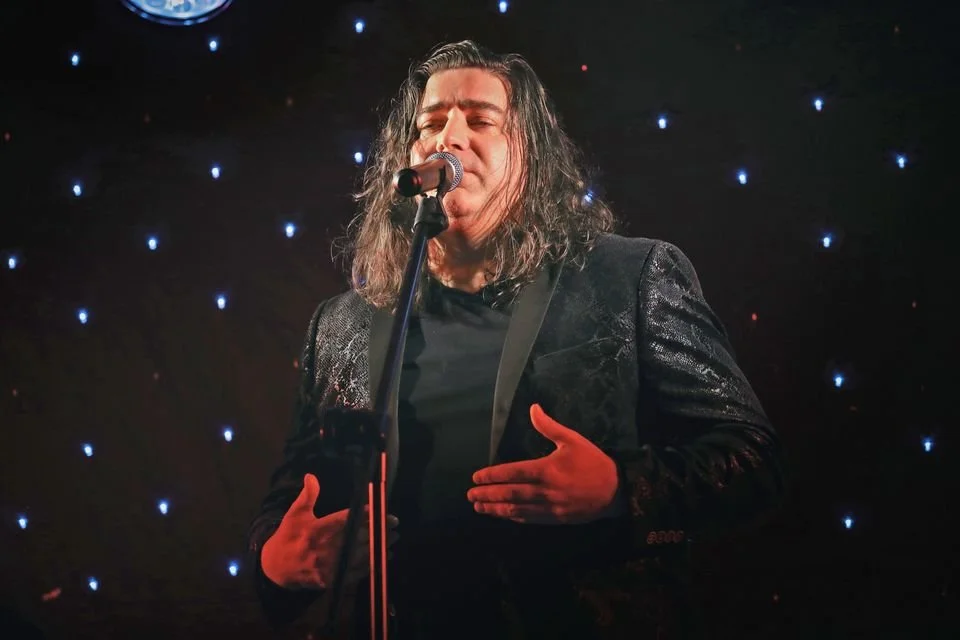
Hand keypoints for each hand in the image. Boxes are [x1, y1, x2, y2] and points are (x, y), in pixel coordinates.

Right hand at [260, 473, 399, 589]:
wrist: (276, 569)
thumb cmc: (288, 537)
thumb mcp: (295, 514)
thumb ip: (307, 495)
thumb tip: (311, 475)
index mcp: (318, 529)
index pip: (347, 520)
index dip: (365, 514)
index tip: (379, 509)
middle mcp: (325, 548)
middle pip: (359, 537)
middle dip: (379, 530)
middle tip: (395, 524)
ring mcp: (329, 565)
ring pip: (360, 555)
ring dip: (378, 547)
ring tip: (393, 539)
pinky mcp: (331, 580)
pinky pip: (355, 573)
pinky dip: (370, 565)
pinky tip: (381, 557)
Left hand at [467, 404, 622, 524]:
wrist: (617, 490)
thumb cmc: (593, 462)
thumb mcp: (573, 439)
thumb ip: (549, 426)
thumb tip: (533, 408)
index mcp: (547, 470)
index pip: (513, 473)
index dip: (492, 476)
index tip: (476, 478)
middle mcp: (545, 491)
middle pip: (510, 494)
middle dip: (488, 495)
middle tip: (470, 496)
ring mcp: (550, 508)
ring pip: (517, 510)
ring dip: (496, 509)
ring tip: (479, 508)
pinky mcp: (557, 519)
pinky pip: (531, 519)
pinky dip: (515, 517)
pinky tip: (504, 515)